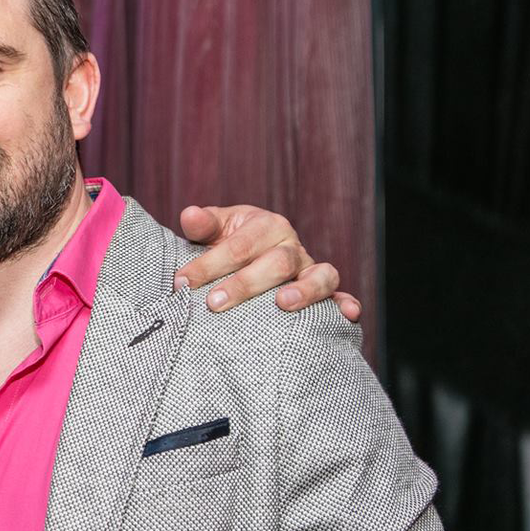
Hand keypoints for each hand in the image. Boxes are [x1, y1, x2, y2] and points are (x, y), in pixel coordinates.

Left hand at [175, 205, 361, 322]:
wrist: (252, 253)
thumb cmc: (230, 241)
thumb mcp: (215, 228)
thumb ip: (203, 225)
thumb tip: (190, 214)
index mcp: (266, 225)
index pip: (238, 246)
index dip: (208, 265)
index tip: (182, 283)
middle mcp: (292, 245)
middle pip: (277, 262)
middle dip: (245, 283)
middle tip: (214, 304)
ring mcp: (309, 268)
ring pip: (319, 275)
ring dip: (304, 290)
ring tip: (282, 304)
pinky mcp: (323, 290)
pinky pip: (339, 296)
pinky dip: (347, 303)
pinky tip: (347, 315)